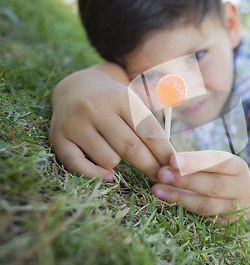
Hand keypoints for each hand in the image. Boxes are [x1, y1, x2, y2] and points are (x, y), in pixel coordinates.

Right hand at [49, 65, 173, 181]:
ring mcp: (76, 123)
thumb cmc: (114, 101)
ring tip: (118, 155)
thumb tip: (172, 158)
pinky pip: (78, 166)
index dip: (164, 153)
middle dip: (150, 167)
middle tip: (162, 177)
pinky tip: (108, 176)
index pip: (149, 131)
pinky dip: (95, 175)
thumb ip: (151, 125)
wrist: (75, 87)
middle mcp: (97, 108)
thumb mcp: (134, 101)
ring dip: (119, 165)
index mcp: (121, 98)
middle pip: (131, 148)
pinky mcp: (58, 137)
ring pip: (108, 159)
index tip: (175, 168)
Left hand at [152, 150, 249, 221]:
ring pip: (207, 205)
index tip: (172, 159)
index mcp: (239, 167)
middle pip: (214, 185)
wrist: (242, 196)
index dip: (195, 161)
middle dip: (185, 180)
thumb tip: (166, 162)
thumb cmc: (220, 173)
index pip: (219, 161)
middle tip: (161, 174)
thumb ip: (196, 162)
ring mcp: (235, 208)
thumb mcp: (216, 163)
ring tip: (157, 190)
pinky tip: (166, 203)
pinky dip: (183, 209)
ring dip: (180, 197)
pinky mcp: (225, 223)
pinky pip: (202, 218)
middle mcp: (242, 188)